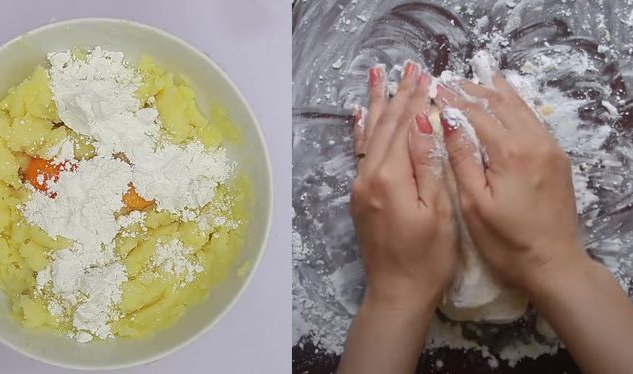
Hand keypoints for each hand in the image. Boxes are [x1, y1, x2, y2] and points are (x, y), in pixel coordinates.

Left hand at [350, 62, 455, 309]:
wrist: (396, 292)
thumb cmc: (427, 258)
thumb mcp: (439, 212)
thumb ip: (428, 165)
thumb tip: (425, 122)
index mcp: (390, 178)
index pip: (405, 127)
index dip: (416, 99)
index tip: (425, 74)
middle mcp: (368, 177)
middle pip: (384, 127)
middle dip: (397, 94)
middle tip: (406, 66)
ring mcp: (360, 187)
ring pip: (370, 136)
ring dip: (378, 105)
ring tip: (379, 77)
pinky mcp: (360, 197)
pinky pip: (362, 153)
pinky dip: (364, 131)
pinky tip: (362, 116)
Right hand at [434, 73, 585, 292]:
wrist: (554, 264)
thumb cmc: (506, 241)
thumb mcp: (474, 204)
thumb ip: (461, 158)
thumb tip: (447, 120)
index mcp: (510, 153)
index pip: (476, 114)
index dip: (453, 100)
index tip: (433, 89)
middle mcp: (534, 143)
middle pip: (501, 104)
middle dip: (473, 90)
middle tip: (449, 80)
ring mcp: (550, 149)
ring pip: (521, 108)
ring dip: (496, 93)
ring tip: (476, 78)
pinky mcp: (557, 158)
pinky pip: (534, 121)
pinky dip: (516, 106)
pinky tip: (506, 100)